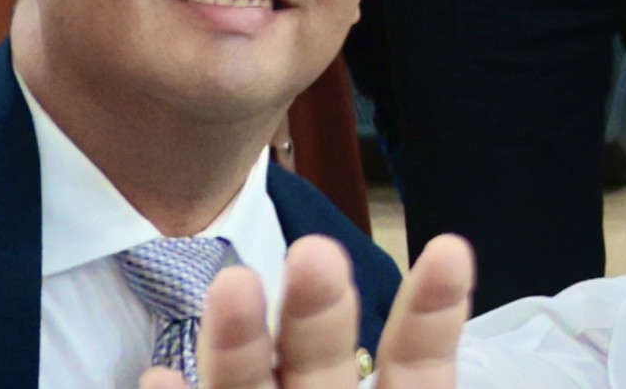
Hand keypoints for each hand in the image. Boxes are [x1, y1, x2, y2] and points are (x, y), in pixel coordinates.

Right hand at [146, 232, 469, 388]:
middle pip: (321, 359)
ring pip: (248, 387)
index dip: (431, 315)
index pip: (416, 365)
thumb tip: (466, 353)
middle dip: (318, 307)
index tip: (450, 250)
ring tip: (234, 286)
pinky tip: (158, 376)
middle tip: (317, 252)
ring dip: (237, 341)